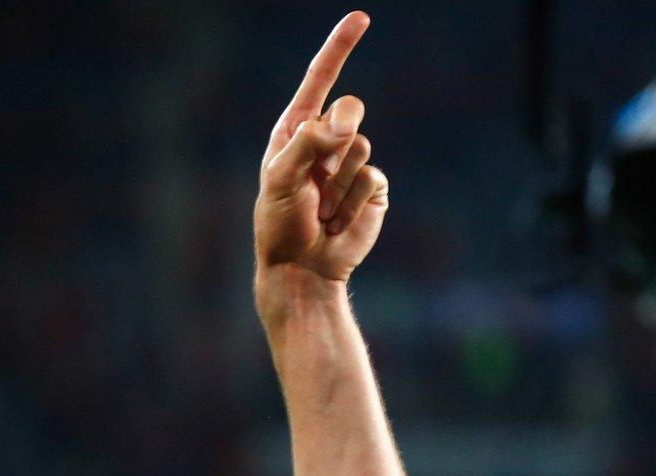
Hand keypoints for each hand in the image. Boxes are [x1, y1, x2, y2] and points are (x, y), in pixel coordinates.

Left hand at [254, 12, 387, 285]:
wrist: (302, 270)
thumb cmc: (281, 225)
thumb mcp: (281, 181)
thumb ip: (307, 145)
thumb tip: (343, 122)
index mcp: (295, 133)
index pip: (319, 81)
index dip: (339, 48)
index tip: (360, 17)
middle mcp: (325, 143)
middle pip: (349, 109)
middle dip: (339, 133)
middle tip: (321, 171)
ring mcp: (350, 165)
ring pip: (361, 148)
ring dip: (339, 182)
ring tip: (323, 209)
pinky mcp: (372, 189)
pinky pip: (374, 178)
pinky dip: (355, 202)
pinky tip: (340, 221)